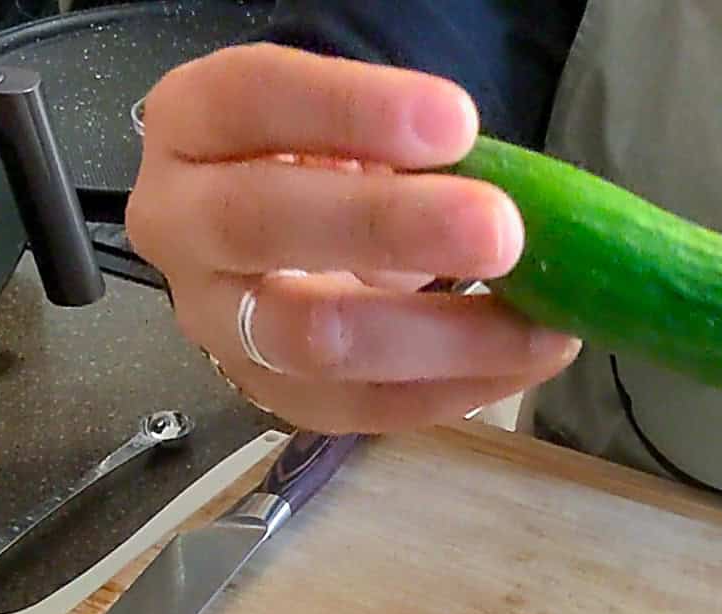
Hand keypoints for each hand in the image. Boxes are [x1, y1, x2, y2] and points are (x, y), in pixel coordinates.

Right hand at [125, 44, 579, 432]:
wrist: (291, 253)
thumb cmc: (332, 170)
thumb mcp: (359, 129)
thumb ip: (413, 143)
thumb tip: (528, 199)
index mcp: (193, 124)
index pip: (251, 98)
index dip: (351, 109)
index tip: (458, 122)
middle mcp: (180, 223)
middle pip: (262, 223)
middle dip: (391, 227)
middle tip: (500, 231)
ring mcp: (216, 322)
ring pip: (312, 338)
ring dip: (440, 333)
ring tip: (541, 323)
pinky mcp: (272, 397)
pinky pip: (363, 406)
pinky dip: (458, 386)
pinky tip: (527, 359)